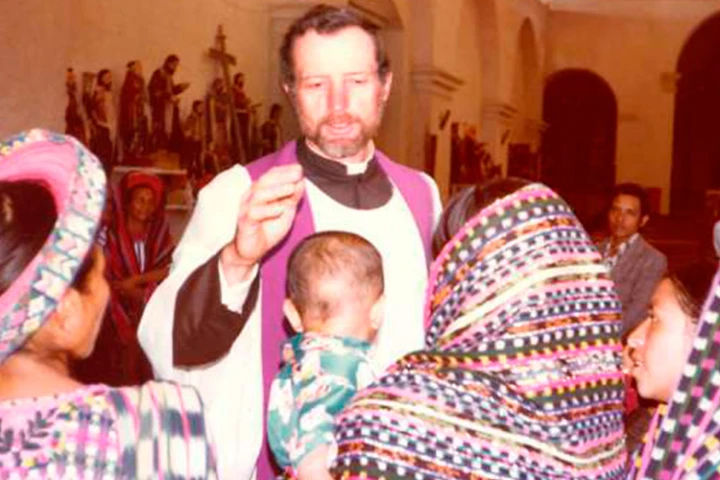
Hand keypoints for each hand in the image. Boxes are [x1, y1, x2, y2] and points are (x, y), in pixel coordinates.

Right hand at [221, 165, 303, 283]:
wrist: (251, 252)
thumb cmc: (267, 230)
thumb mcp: (285, 213)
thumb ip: (292, 199)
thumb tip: (301, 183)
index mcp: (260, 192)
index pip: (271, 176)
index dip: (284, 171)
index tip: (300, 169)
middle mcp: (251, 197)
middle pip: (264, 181)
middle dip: (282, 176)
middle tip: (297, 174)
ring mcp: (246, 209)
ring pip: (259, 195)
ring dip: (276, 190)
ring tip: (291, 188)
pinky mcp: (244, 222)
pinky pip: (254, 213)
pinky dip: (268, 210)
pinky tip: (280, 209)